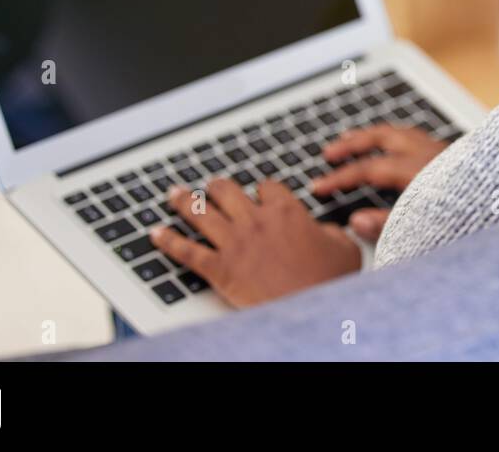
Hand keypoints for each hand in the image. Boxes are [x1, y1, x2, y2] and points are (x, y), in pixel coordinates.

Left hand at [150, 178, 359, 308]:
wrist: (306, 310)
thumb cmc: (328, 281)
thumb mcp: (343, 247)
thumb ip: (329, 230)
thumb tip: (323, 229)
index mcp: (285, 211)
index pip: (266, 186)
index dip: (261, 190)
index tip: (259, 194)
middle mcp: (255, 221)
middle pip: (226, 191)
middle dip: (217, 187)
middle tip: (211, 187)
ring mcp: (233, 243)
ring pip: (200, 212)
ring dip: (184, 201)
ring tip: (174, 195)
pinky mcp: (217, 268)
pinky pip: (185, 250)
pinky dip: (167, 241)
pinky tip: (156, 234)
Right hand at [312, 125, 447, 241]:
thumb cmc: (468, 217)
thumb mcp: (425, 229)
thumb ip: (389, 225)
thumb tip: (356, 222)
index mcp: (418, 169)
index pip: (368, 168)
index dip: (341, 177)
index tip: (319, 186)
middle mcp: (429, 152)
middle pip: (382, 137)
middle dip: (353, 143)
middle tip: (329, 153)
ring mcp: (444, 150)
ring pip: (401, 132)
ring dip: (374, 135)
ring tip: (355, 138)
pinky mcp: (456, 155)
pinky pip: (418, 136)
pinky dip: (398, 137)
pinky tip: (395, 145)